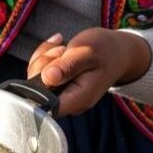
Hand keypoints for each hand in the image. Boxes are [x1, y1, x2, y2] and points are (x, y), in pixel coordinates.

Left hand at [26, 27, 151, 115]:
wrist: (117, 51)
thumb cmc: (105, 50)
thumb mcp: (87, 53)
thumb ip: (67, 67)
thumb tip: (48, 78)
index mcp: (79, 98)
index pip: (47, 105)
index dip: (37, 88)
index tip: (48, 67)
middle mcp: (69, 101)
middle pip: (37, 89)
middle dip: (43, 64)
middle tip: (62, 50)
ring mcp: (62, 93)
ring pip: (35, 77)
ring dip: (45, 57)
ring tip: (64, 48)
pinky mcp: (56, 85)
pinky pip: (38, 70)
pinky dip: (45, 56)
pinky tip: (59, 46)